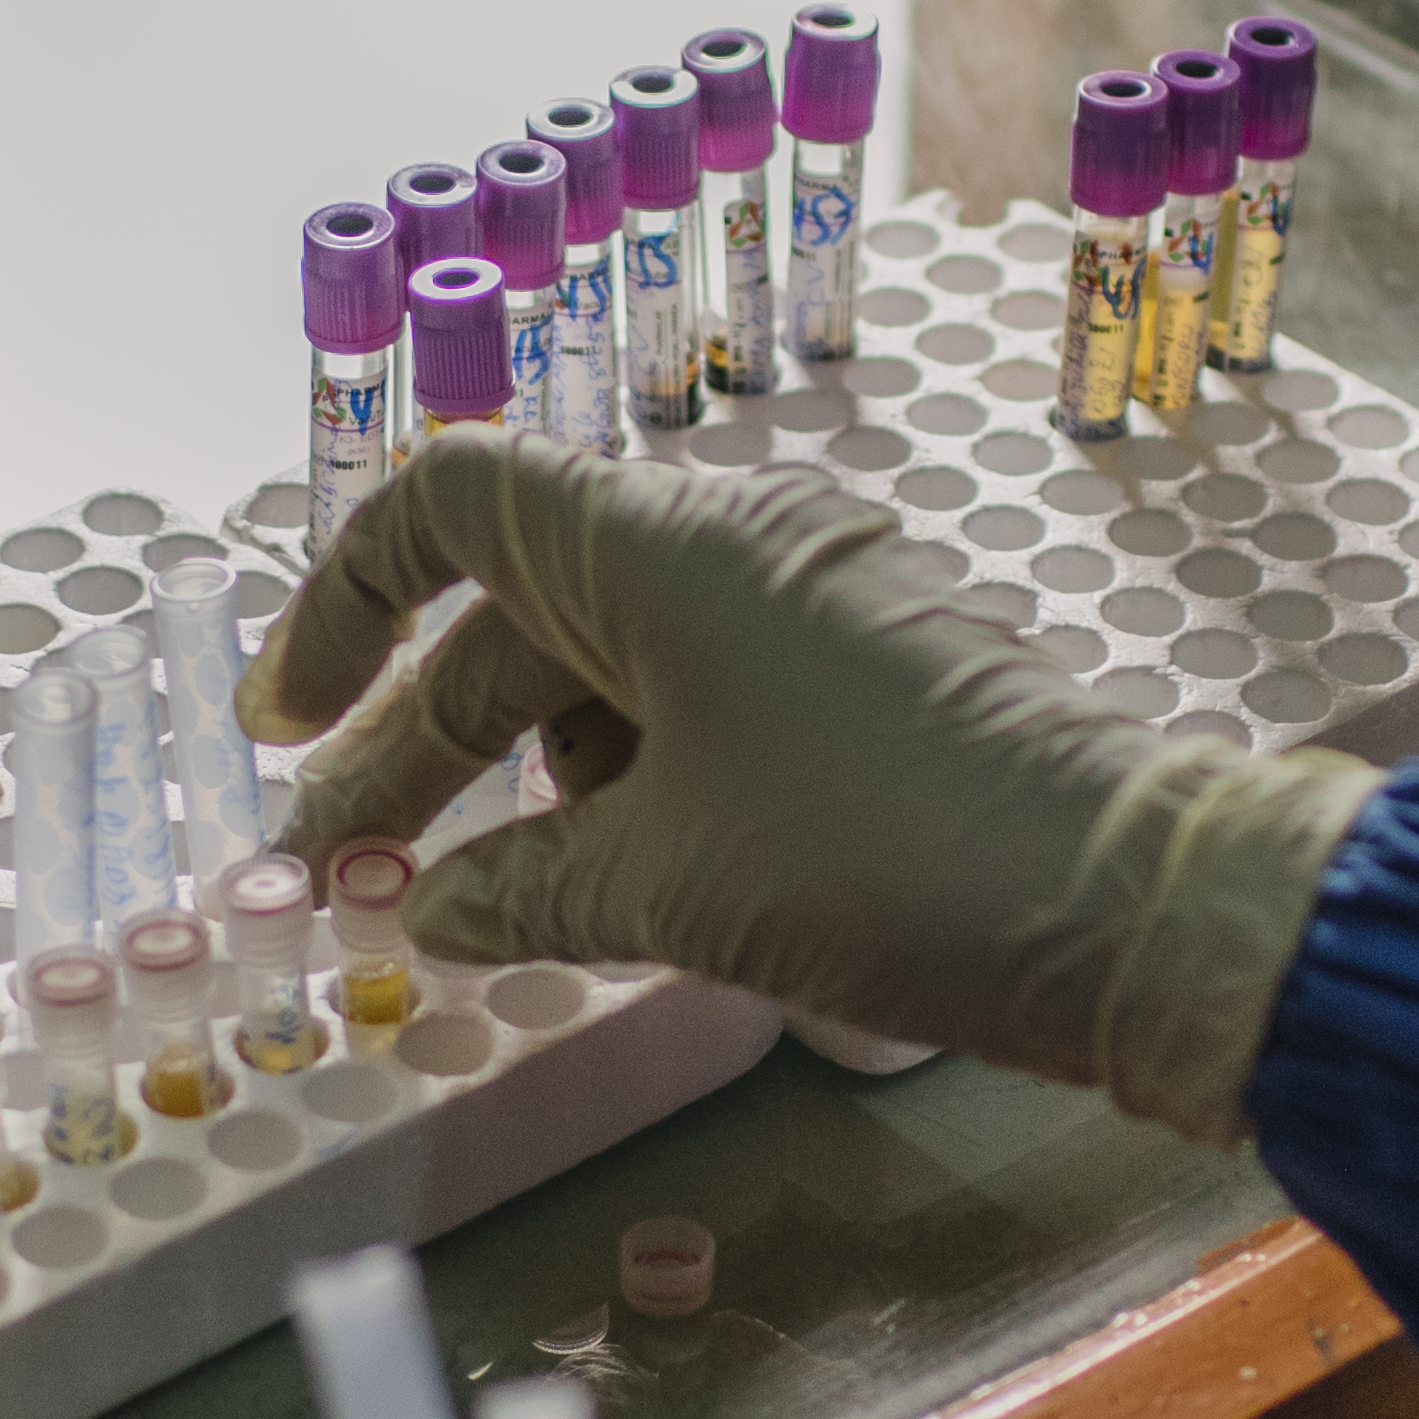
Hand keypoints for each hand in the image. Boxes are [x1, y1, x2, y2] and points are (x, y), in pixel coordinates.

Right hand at [253, 436, 1382, 1135]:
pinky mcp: (866, 683)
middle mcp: (729, 550)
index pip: (450, 503)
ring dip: (523, 789)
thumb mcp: (667, 888)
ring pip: (611, 680)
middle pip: (516, 620)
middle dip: (413, 753)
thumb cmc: (883, 863)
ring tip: (471, 915)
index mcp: (663, 548)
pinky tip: (592, 901)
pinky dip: (628, 796)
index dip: (346, 601)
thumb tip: (430, 913)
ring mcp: (806, 613)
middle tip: (331, 883)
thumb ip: (522, 890)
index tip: (290, 724)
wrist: (1129, 904)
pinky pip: (700, 716)